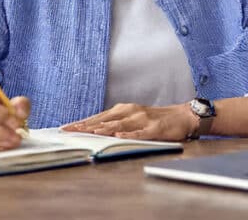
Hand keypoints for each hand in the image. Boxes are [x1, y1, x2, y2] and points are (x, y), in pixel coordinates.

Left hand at [61, 102, 196, 140]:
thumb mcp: (132, 117)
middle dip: (84, 125)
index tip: (65, 127)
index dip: (81, 122)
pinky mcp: (154, 128)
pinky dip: (128, 134)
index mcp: (122, 110)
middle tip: (68, 130)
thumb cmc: (155, 119)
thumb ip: (116, 122)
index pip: (97, 117)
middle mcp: (129, 112)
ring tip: (88, 132)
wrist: (181, 116)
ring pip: (119, 125)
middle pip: (103, 120)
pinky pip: (139, 132)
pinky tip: (118, 136)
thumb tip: (94, 129)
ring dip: (103, 129)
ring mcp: (141, 120)